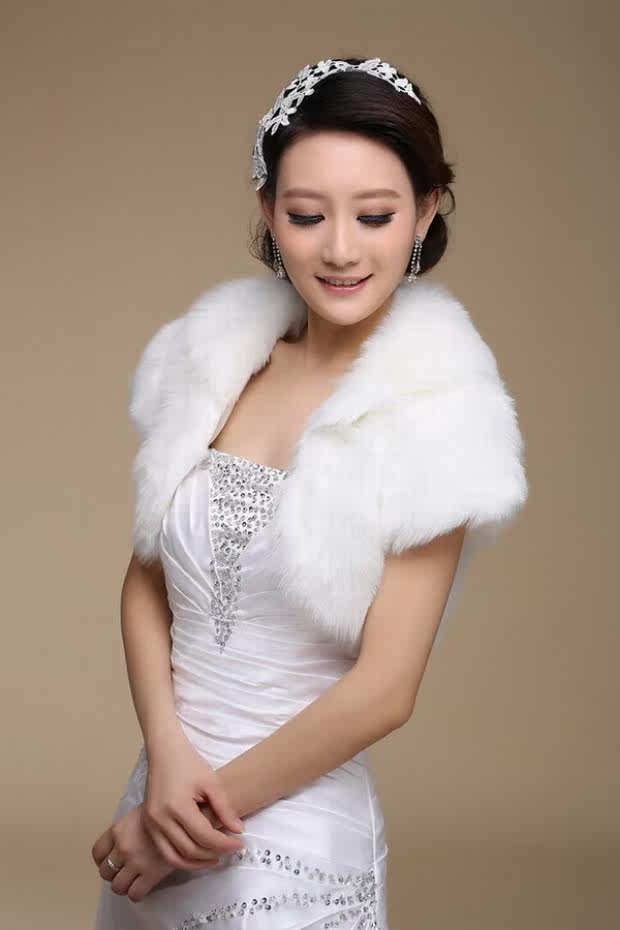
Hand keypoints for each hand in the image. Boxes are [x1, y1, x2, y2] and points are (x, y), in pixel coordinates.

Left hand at [91, 803, 219, 902]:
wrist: (188, 814)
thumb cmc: (168, 810)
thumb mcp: (142, 813)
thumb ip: (128, 829)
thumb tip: (122, 841)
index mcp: (118, 829)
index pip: (97, 852)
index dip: (102, 860)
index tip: (111, 861)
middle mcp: (123, 846)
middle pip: (105, 872)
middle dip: (114, 875)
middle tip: (124, 872)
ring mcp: (135, 861)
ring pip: (117, 886)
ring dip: (124, 886)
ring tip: (134, 880)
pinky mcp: (150, 874)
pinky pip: (135, 894)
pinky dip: (136, 893)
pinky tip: (144, 886)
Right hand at [142, 728, 245, 866]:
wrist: (164, 751)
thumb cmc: (188, 762)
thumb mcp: (211, 782)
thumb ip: (225, 808)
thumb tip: (239, 831)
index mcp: (177, 806)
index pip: (204, 836)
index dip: (224, 844)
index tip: (240, 843)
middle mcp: (160, 819)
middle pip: (190, 850)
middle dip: (213, 854)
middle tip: (231, 849)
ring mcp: (151, 824)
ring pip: (175, 857)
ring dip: (197, 862)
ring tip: (216, 858)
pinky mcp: (147, 825)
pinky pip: (165, 852)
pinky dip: (182, 858)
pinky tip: (197, 854)